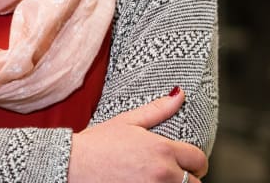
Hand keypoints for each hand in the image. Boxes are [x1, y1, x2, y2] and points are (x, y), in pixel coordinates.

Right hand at [69, 88, 208, 181]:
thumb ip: (157, 110)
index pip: (198, 159)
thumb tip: (179, 94)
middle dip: (186, 179)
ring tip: (158, 180)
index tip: (187, 164)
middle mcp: (163, 173)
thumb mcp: (126, 122)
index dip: (195, 162)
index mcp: (162, 149)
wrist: (71, 165)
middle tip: (169, 175)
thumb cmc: (96, 144)